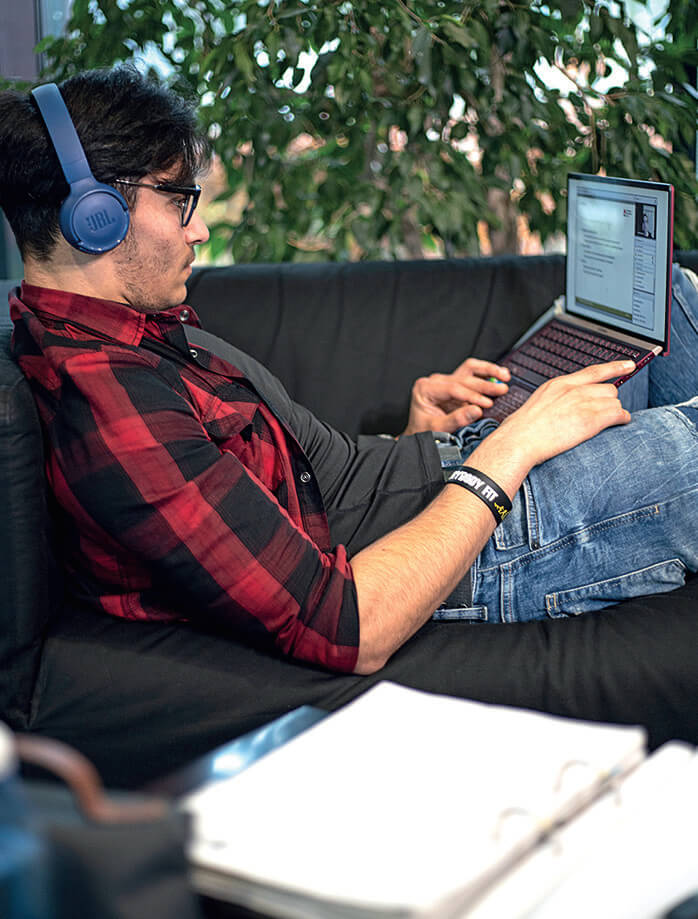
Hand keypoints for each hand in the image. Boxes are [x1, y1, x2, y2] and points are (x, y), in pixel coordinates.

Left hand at [403, 358, 510, 434]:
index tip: (487, 403)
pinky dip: (486, 374)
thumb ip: (456, 420)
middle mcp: (435, 381)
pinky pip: (472, 374)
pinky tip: (499, 375)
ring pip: (469, 369)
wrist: (419, 433)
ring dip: (488, 371)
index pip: (453, 388)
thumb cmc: (423, 431)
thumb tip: (476, 411)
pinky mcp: (455, 384)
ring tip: (504, 376)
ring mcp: (445, 381)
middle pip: (464, 377)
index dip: (472, 395)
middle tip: (502, 390)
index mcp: (425, 388)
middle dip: (485, 385)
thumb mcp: (437, 428)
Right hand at [486, 360, 634, 470]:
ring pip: (614, 401)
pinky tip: (620, 423)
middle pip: (608, 388)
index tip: (629, 364)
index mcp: (559, 384)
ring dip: (614, 412)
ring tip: (608, 421)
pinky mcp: (590, 419)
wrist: (518, 441)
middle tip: (603, 413)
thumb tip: (561, 407)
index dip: (614, 367)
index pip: (593, 371)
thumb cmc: (521, 429)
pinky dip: (622, 419)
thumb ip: (555, 400)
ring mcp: (582, 403)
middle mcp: (573, 390)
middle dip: (609, 401)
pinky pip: (618, 414)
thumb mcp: (538, 404)